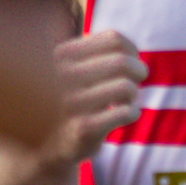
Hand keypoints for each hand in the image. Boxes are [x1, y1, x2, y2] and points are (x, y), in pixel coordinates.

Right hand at [54, 29, 144, 158]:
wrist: (47, 145)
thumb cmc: (70, 98)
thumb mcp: (74, 67)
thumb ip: (99, 50)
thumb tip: (132, 52)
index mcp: (61, 54)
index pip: (114, 39)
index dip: (131, 51)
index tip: (130, 62)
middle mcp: (61, 75)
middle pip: (123, 62)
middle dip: (138, 71)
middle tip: (134, 83)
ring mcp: (70, 102)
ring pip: (127, 87)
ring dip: (133, 94)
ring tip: (123, 101)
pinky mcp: (83, 128)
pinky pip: (127, 112)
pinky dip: (132, 112)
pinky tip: (121, 116)